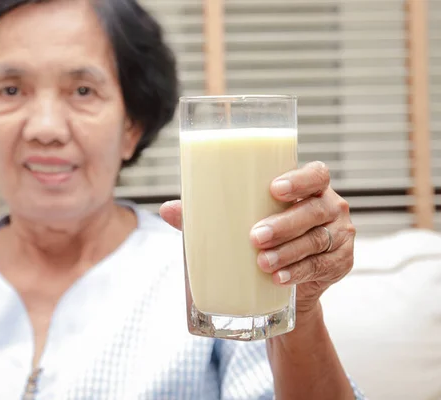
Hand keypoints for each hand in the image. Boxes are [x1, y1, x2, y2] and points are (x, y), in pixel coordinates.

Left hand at [160, 161, 355, 315]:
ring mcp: (340, 235)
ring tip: (262, 262)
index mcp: (309, 188)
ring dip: (289, 251)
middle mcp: (330, 207)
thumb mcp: (241, 220)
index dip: (299, 179)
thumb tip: (166, 210)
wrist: (291, 278)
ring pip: (317, 240)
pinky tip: (279, 278)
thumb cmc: (264, 234)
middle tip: (255, 237)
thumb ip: (209, 213)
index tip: (274, 189)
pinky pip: (322, 266)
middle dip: (285, 223)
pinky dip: (298, 272)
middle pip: (315, 210)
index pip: (316, 174)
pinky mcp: (341, 262)